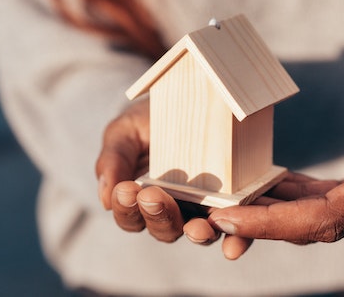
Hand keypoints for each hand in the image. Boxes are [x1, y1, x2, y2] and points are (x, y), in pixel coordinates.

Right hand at [95, 99, 252, 256]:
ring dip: (198, 233)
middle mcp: (175, 210)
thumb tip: (106, 199)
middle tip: (153, 196)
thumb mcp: (127, 131)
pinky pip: (237, 226)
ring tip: (198, 228)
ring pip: (199, 232)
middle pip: (164, 229)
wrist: (193, 98)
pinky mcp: (235, 202)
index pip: (131, 217)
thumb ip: (113, 159)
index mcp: (144, 200)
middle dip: (158, 216)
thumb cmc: (152, 119)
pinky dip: (236, 239)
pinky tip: (234, 244)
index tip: (126, 189)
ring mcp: (205, 208)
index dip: (126, 208)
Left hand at [207, 20, 343, 244]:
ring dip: (281, 213)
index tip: (231, 215)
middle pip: (324, 224)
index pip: (335, 214)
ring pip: (329, 216)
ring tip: (236, 201)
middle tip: (215, 215)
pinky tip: (276, 185)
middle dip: (267, 224)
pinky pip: (341, 199)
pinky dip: (303, 198)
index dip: (279, 221)